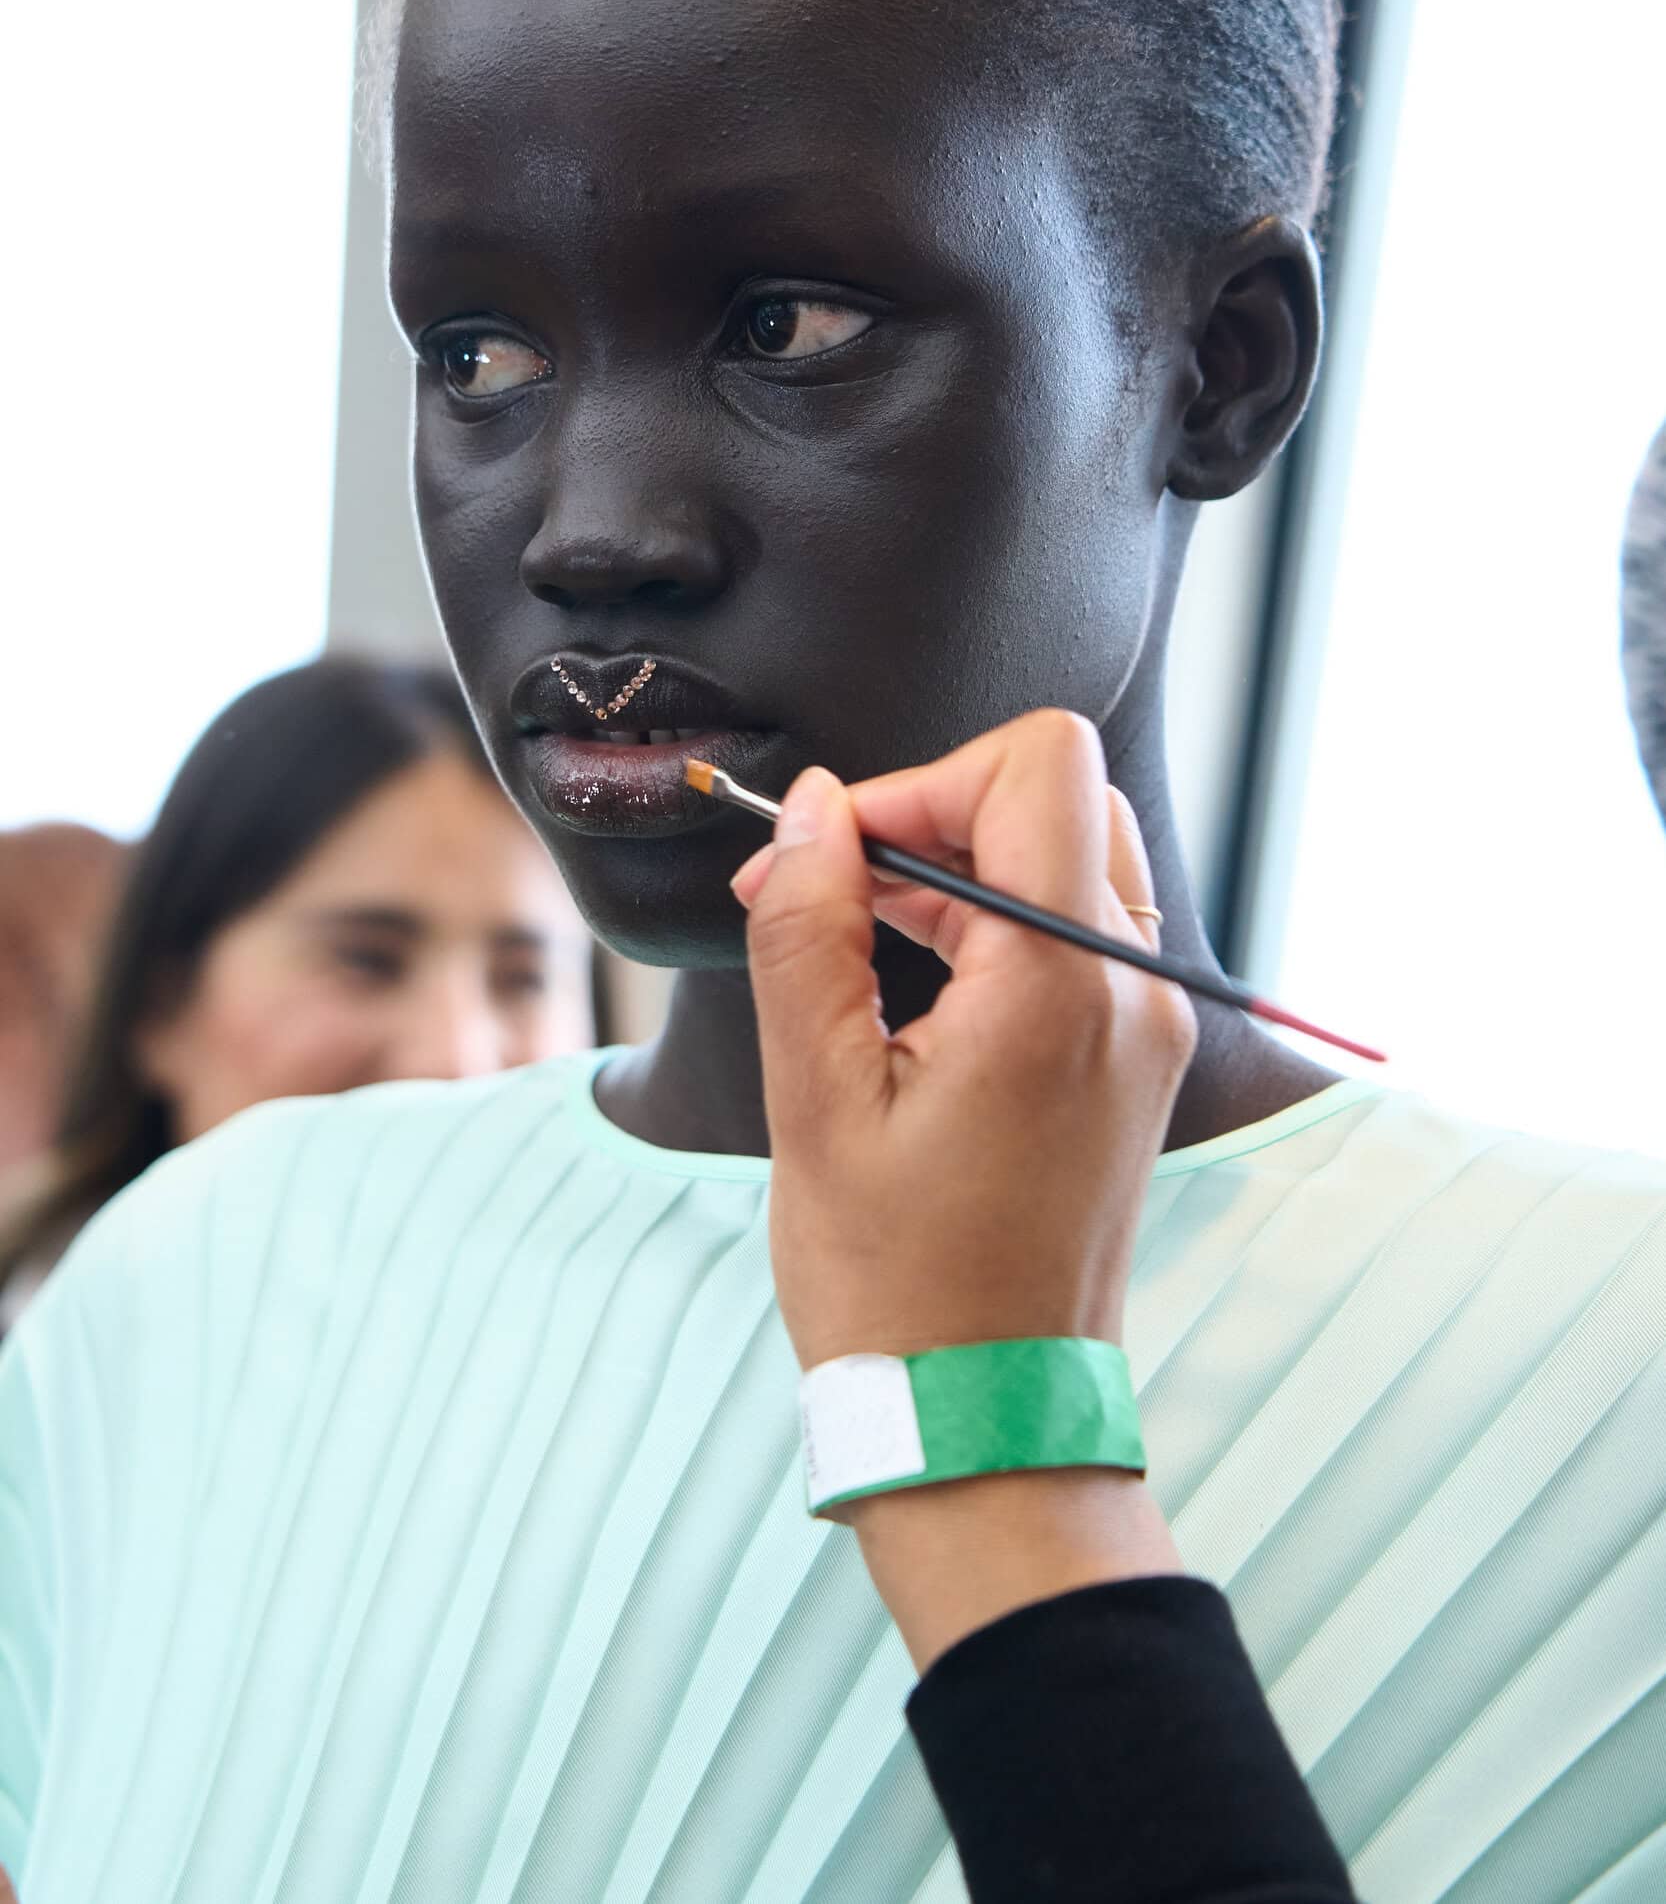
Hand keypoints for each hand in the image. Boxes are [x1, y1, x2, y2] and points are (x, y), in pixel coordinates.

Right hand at [729, 710, 1196, 1668]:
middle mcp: (1133, 990)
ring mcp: (1147, 1026)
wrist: (982, 1424)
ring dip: (957, 870)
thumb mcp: (816, 1098)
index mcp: (1064, 985)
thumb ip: (809, 930)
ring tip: (847, 941)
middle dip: (934, 815)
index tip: (836, 854)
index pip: (1038, 762)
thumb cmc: (897, 1287)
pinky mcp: (1134, 1060)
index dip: (921, 781)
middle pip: (1056, 797)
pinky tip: (905, 989)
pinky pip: (1075, 934)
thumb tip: (814, 811)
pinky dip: (992, 928)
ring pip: (1066, 858)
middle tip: (828, 890)